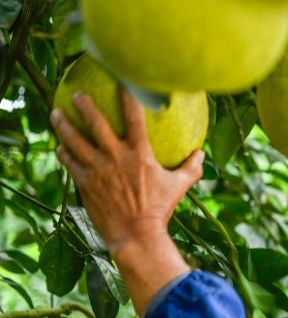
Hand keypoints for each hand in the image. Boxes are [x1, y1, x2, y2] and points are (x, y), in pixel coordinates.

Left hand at [50, 89, 203, 256]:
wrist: (136, 235)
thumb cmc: (160, 210)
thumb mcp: (180, 187)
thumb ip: (191, 168)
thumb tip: (200, 154)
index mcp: (140, 155)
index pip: (135, 119)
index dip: (128, 98)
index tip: (122, 82)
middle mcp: (116, 158)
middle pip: (96, 124)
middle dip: (84, 106)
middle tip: (76, 95)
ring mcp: (98, 170)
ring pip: (75, 141)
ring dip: (63, 126)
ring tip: (56, 114)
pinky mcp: (85, 184)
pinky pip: (70, 164)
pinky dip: (64, 153)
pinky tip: (60, 147)